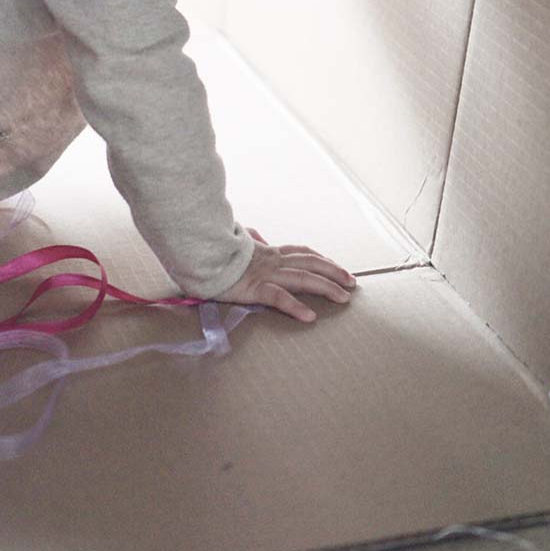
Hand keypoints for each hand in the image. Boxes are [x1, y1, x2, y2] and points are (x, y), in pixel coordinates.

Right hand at [212, 227, 357, 321]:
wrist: (197, 251)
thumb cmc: (213, 249)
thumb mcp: (235, 241)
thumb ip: (249, 238)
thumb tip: (255, 233)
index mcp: (268, 252)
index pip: (302, 253)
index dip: (322, 259)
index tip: (337, 266)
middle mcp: (271, 260)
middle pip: (310, 263)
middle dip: (334, 272)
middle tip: (352, 283)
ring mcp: (264, 273)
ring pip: (302, 278)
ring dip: (326, 287)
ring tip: (343, 298)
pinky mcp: (253, 287)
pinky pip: (278, 297)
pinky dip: (295, 306)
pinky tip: (309, 317)